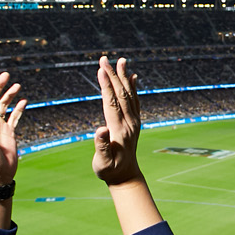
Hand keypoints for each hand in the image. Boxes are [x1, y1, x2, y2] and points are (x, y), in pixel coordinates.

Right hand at [93, 56, 142, 185]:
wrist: (126, 176)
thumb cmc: (109, 170)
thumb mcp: (102, 162)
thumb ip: (101, 146)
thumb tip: (100, 130)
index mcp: (119, 129)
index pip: (111, 102)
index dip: (106, 85)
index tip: (100, 69)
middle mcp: (129, 123)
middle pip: (120, 94)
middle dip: (112, 75)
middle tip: (104, 58)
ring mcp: (133, 122)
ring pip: (129, 94)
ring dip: (124, 76)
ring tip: (121, 60)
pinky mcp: (135, 122)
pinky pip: (135, 101)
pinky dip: (133, 87)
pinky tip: (133, 76)